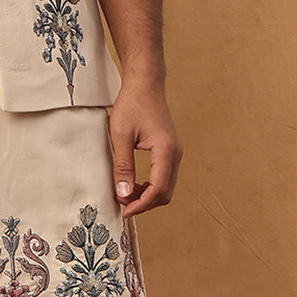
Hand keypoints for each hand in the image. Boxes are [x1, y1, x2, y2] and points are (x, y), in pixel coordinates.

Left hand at [108, 80, 181, 217]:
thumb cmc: (132, 104)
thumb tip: (124, 194)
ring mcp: (175, 153)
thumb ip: (123, 166)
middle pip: (165, 192)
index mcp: (165, 151)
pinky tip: (134, 184)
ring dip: (148, 196)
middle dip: (145, 203)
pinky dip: (151, 186)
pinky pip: (165, 176)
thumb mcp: (121, 135)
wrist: (145, 84)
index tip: (125, 211)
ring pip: (166, 186)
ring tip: (125, 195)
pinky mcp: (170, 151)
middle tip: (123, 205)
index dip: (141, 205)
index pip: (158, 189)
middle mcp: (175, 154)